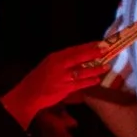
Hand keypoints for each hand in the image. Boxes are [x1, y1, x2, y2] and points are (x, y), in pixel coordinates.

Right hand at [2, 43, 127, 128]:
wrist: (30, 94)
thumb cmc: (40, 79)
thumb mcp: (49, 65)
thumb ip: (63, 61)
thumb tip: (79, 57)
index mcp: (56, 57)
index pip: (75, 49)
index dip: (88, 46)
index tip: (99, 43)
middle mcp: (60, 65)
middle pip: (80, 57)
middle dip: (94, 53)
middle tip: (106, 50)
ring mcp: (63, 77)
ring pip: (83, 70)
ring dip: (96, 68)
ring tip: (106, 66)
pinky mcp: (65, 88)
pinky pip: (81, 83)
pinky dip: (90, 81)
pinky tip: (97, 79)